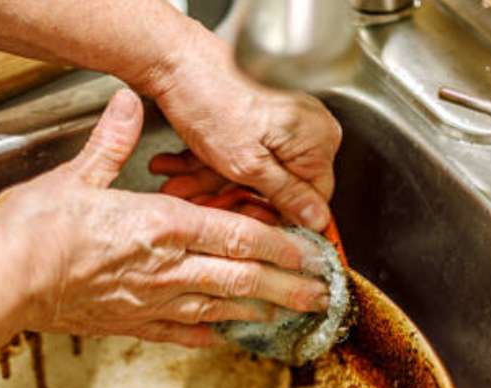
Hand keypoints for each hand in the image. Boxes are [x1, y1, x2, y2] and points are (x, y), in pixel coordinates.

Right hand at [0, 90, 329, 346]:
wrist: (2, 284)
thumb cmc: (34, 231)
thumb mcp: (77, 175)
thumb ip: (112, 143)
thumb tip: (127, 105)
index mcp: (162, 226)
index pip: (238, 234)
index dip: (280, 245)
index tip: (310, 252)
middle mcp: (167, 268)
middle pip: (242, 278)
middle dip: (287, 286)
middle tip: (320, 295)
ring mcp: (150, 301)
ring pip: (220, 307)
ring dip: (259, 312)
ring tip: (288, 317)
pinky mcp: (128, 324)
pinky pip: (177, 332)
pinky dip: (204, 334)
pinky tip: (222, 338)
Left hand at [150, 35, 341, 231]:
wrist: (173, 57)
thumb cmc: (211, 98)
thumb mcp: (249, 164)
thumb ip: (286, 195)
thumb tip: (316, 220)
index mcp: (317, 140)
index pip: (311, 198)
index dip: (278, 217)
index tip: (250, 226)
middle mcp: (306, 128)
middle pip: (275, 185)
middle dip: (231, 197)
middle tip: (202, 206)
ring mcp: (280, 120)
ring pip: (250, 169)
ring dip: (210, 182)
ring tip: (179, 186)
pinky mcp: (255, 116)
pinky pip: (239, 150)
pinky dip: (208, 162)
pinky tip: (178, 168)